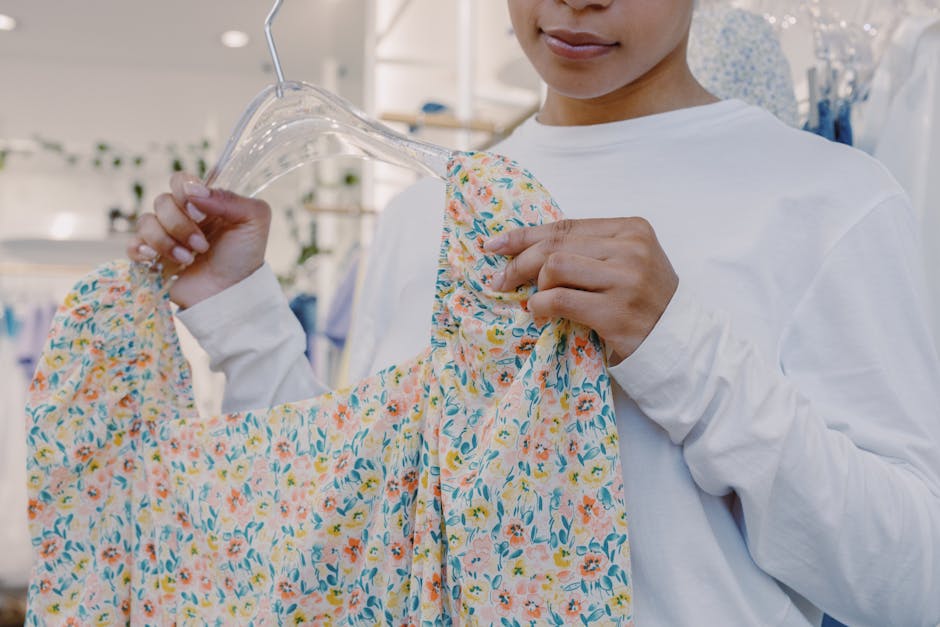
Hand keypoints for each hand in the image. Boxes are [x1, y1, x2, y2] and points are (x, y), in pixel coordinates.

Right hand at [127, 172, 271, 308]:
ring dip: (166, 242)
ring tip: (188, 260)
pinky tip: (154, 258)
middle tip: (202, 246)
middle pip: (162, 201)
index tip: (200, 212)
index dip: (185, 192)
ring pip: (146, 222)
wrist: (231, 294)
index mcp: (203, 202)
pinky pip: (132, 244)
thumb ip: (231, 198)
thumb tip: (194, 191)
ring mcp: (165, 236)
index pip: (180, 181)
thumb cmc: (244, 256)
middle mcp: (181, 215)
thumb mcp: (253, 220)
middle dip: (181, 225)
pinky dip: (141, 249)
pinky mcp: (152, 258)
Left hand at [485, 218, 678, 363]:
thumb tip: (525, 248)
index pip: (565, 226)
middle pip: (556, 245)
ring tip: (535, 302)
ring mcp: (626, 279)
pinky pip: (561, 299)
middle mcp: (632, 249)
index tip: (495, 245)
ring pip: (555, 267)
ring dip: (536, 287)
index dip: (524, 235)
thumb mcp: (624, 263)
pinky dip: (541, 306)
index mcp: (632, 229)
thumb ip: (587, 250)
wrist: (677, 341)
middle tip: (501, 281)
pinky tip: (540, 313)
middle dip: (519, 263)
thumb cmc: (644, 301)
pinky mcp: (617, 311)